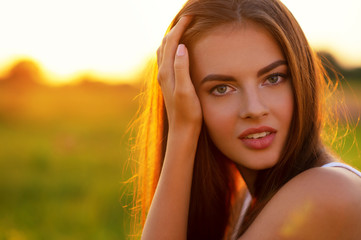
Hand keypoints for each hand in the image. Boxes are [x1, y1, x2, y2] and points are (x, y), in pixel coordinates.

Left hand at [157, 16, 201, 132]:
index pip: (172, 42)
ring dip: (172, 37)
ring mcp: (164, 78)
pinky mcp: (168, 83)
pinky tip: (179, 50)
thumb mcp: (186, 91)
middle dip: (176, 29)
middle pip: (165, 43)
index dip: (180, 28)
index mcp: (167, 72)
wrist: (182, 131)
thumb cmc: (188, 113)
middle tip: (188, 19)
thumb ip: (182, 69)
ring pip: (164, 51)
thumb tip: (181, 47)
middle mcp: (163, 73)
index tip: (191, 16)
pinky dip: (172, 48)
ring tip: (183, 29)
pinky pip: (166, 59)